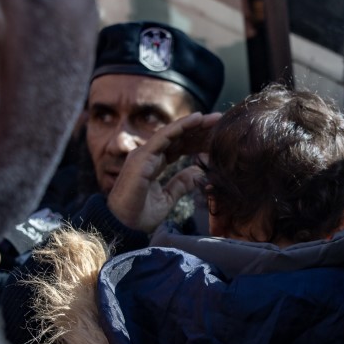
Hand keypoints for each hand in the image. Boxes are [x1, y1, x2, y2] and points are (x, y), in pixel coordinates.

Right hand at [107, 112, 221, 232]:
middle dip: (199, 129)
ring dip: (194, 124)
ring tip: (213, 117)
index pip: (179, 146)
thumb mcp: (168, 197)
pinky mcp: (142, 156)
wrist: (122, 226)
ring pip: (173, 133)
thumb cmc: (140, 215)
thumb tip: (198, 172)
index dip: (197, 140)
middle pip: (178, 137)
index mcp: (154, 163)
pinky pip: (164, 136)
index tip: (217, 135)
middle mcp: (149, 155)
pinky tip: (196, 119)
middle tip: (221, 121)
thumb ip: (181, 183)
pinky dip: (180, 126)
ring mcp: (144, 154)